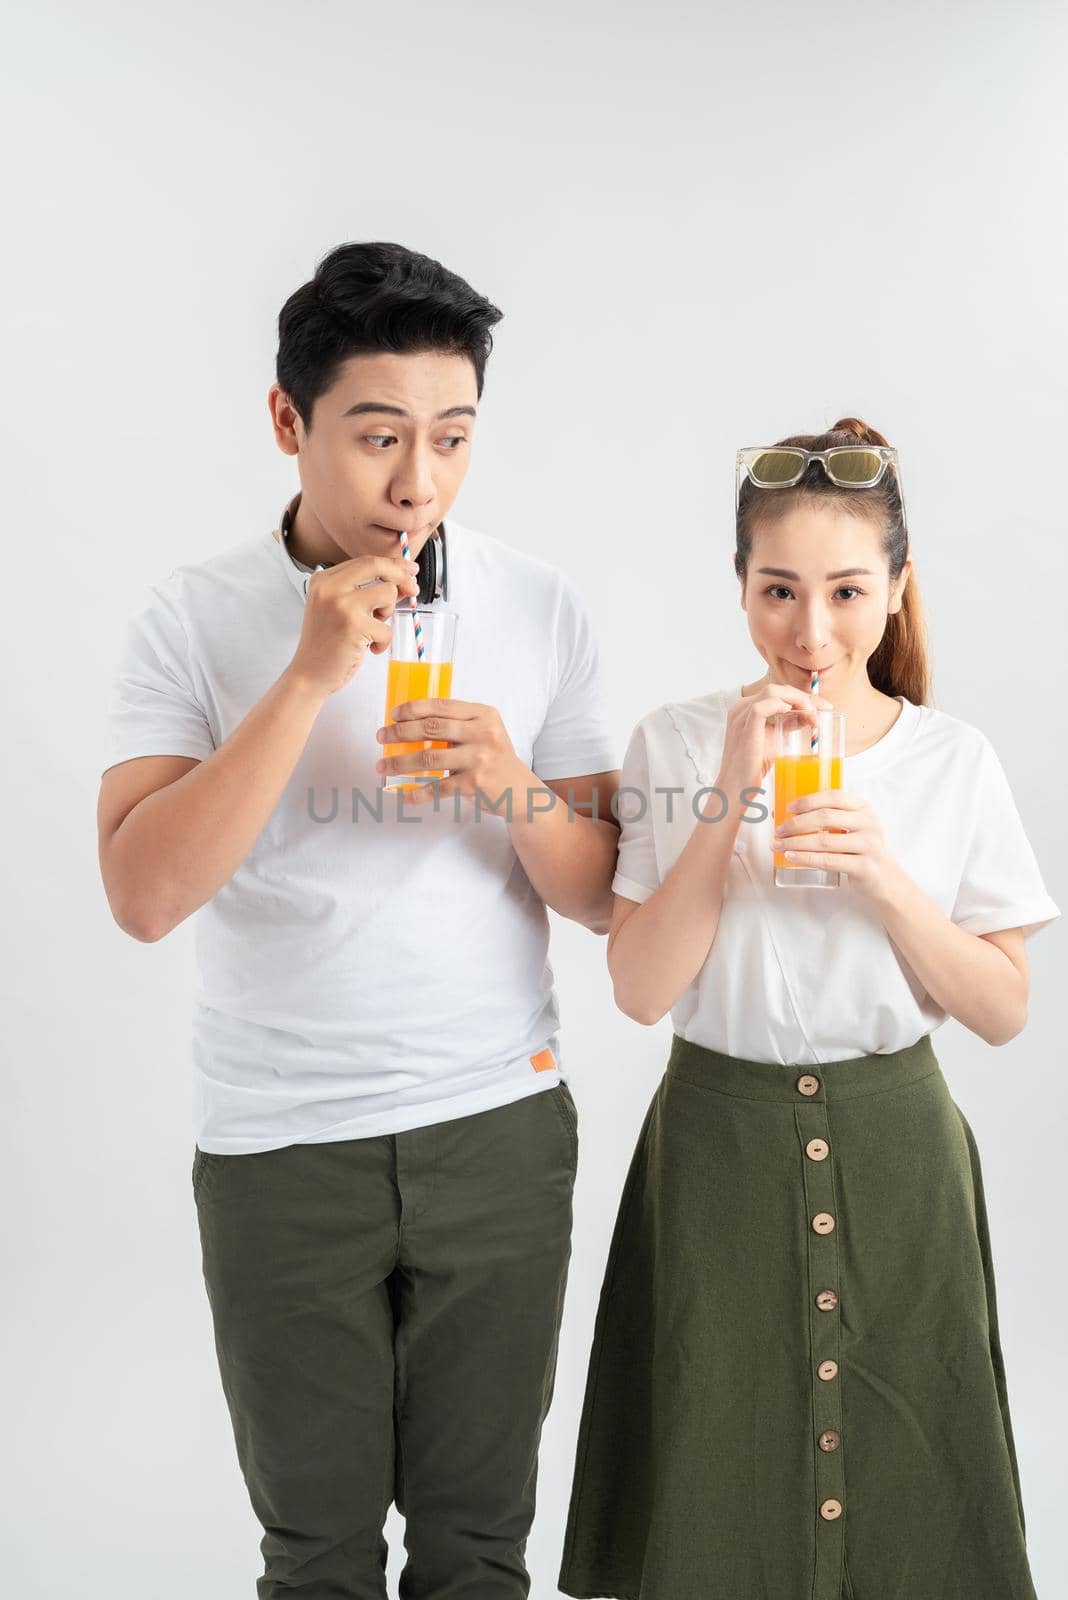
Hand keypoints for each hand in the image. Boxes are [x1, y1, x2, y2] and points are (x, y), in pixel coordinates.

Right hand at [286, 555, 420, 697]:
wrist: (309, 674)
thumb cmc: (326, 644)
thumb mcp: (338, 609)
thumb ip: (364, 592)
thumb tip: (402, 581)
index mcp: (324, 580)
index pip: (365, 561)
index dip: (392, 565)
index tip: (408, 569)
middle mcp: (330, 588)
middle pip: (377, 566)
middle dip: (402, 577)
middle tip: (413, 590)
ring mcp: (341, 605)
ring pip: (388, 593)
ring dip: (388, 613)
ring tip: (373, 628)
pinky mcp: (353, 626)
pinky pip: (387, 627)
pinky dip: (384, 641)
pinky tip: (370, 648)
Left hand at [375, 699, 528, 805]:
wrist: (520, 791)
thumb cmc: (496, 759)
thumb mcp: (485, 732)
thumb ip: (458, 723)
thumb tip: (413, 721)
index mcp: (483, 715)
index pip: (441, 706)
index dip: (413, 709)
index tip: (393, 715)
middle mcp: (483, 733)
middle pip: (431, 728)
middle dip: (400, 732)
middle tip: (381, 737)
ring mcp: (479, 759)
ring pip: (428, 757)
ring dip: (400, 762)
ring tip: (382, 765)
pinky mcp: (474, 783)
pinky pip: (438, 787)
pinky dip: (418, 793)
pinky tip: (405, 795)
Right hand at [718, 681, 834, 798]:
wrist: (735, 790)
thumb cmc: (752, 769)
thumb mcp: (775, 741)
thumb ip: (789, 725)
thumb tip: (811, 717)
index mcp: (746, 709)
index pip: (779, 693)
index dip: (803, 696)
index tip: (824, 706)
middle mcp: (741, 708)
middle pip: (778, 689)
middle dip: (805, 696)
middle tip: (825, 709)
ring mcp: (740, 717)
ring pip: (772, 692)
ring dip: (798, 700)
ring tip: (813, 714)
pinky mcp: (743, 728)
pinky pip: (762, 707)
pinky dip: (780, 706)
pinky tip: (793, 714)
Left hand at [771, 788, 897, 897]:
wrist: (884, 878)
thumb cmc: (860, 849)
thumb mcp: (853, 827)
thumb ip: (831, 818)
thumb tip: (787, 814)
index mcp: (864, 808)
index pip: (834, 797)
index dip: (809, 801)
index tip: (789, 808)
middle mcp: (869, 823)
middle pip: (825, 817)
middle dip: (796, 824)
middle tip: (779, 831)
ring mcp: (869, 845)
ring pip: (824, 841)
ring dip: (796, 843)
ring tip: (779, 845)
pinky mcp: (864, 867)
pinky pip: (829, 861)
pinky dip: (806, 858)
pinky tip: (791, 857)